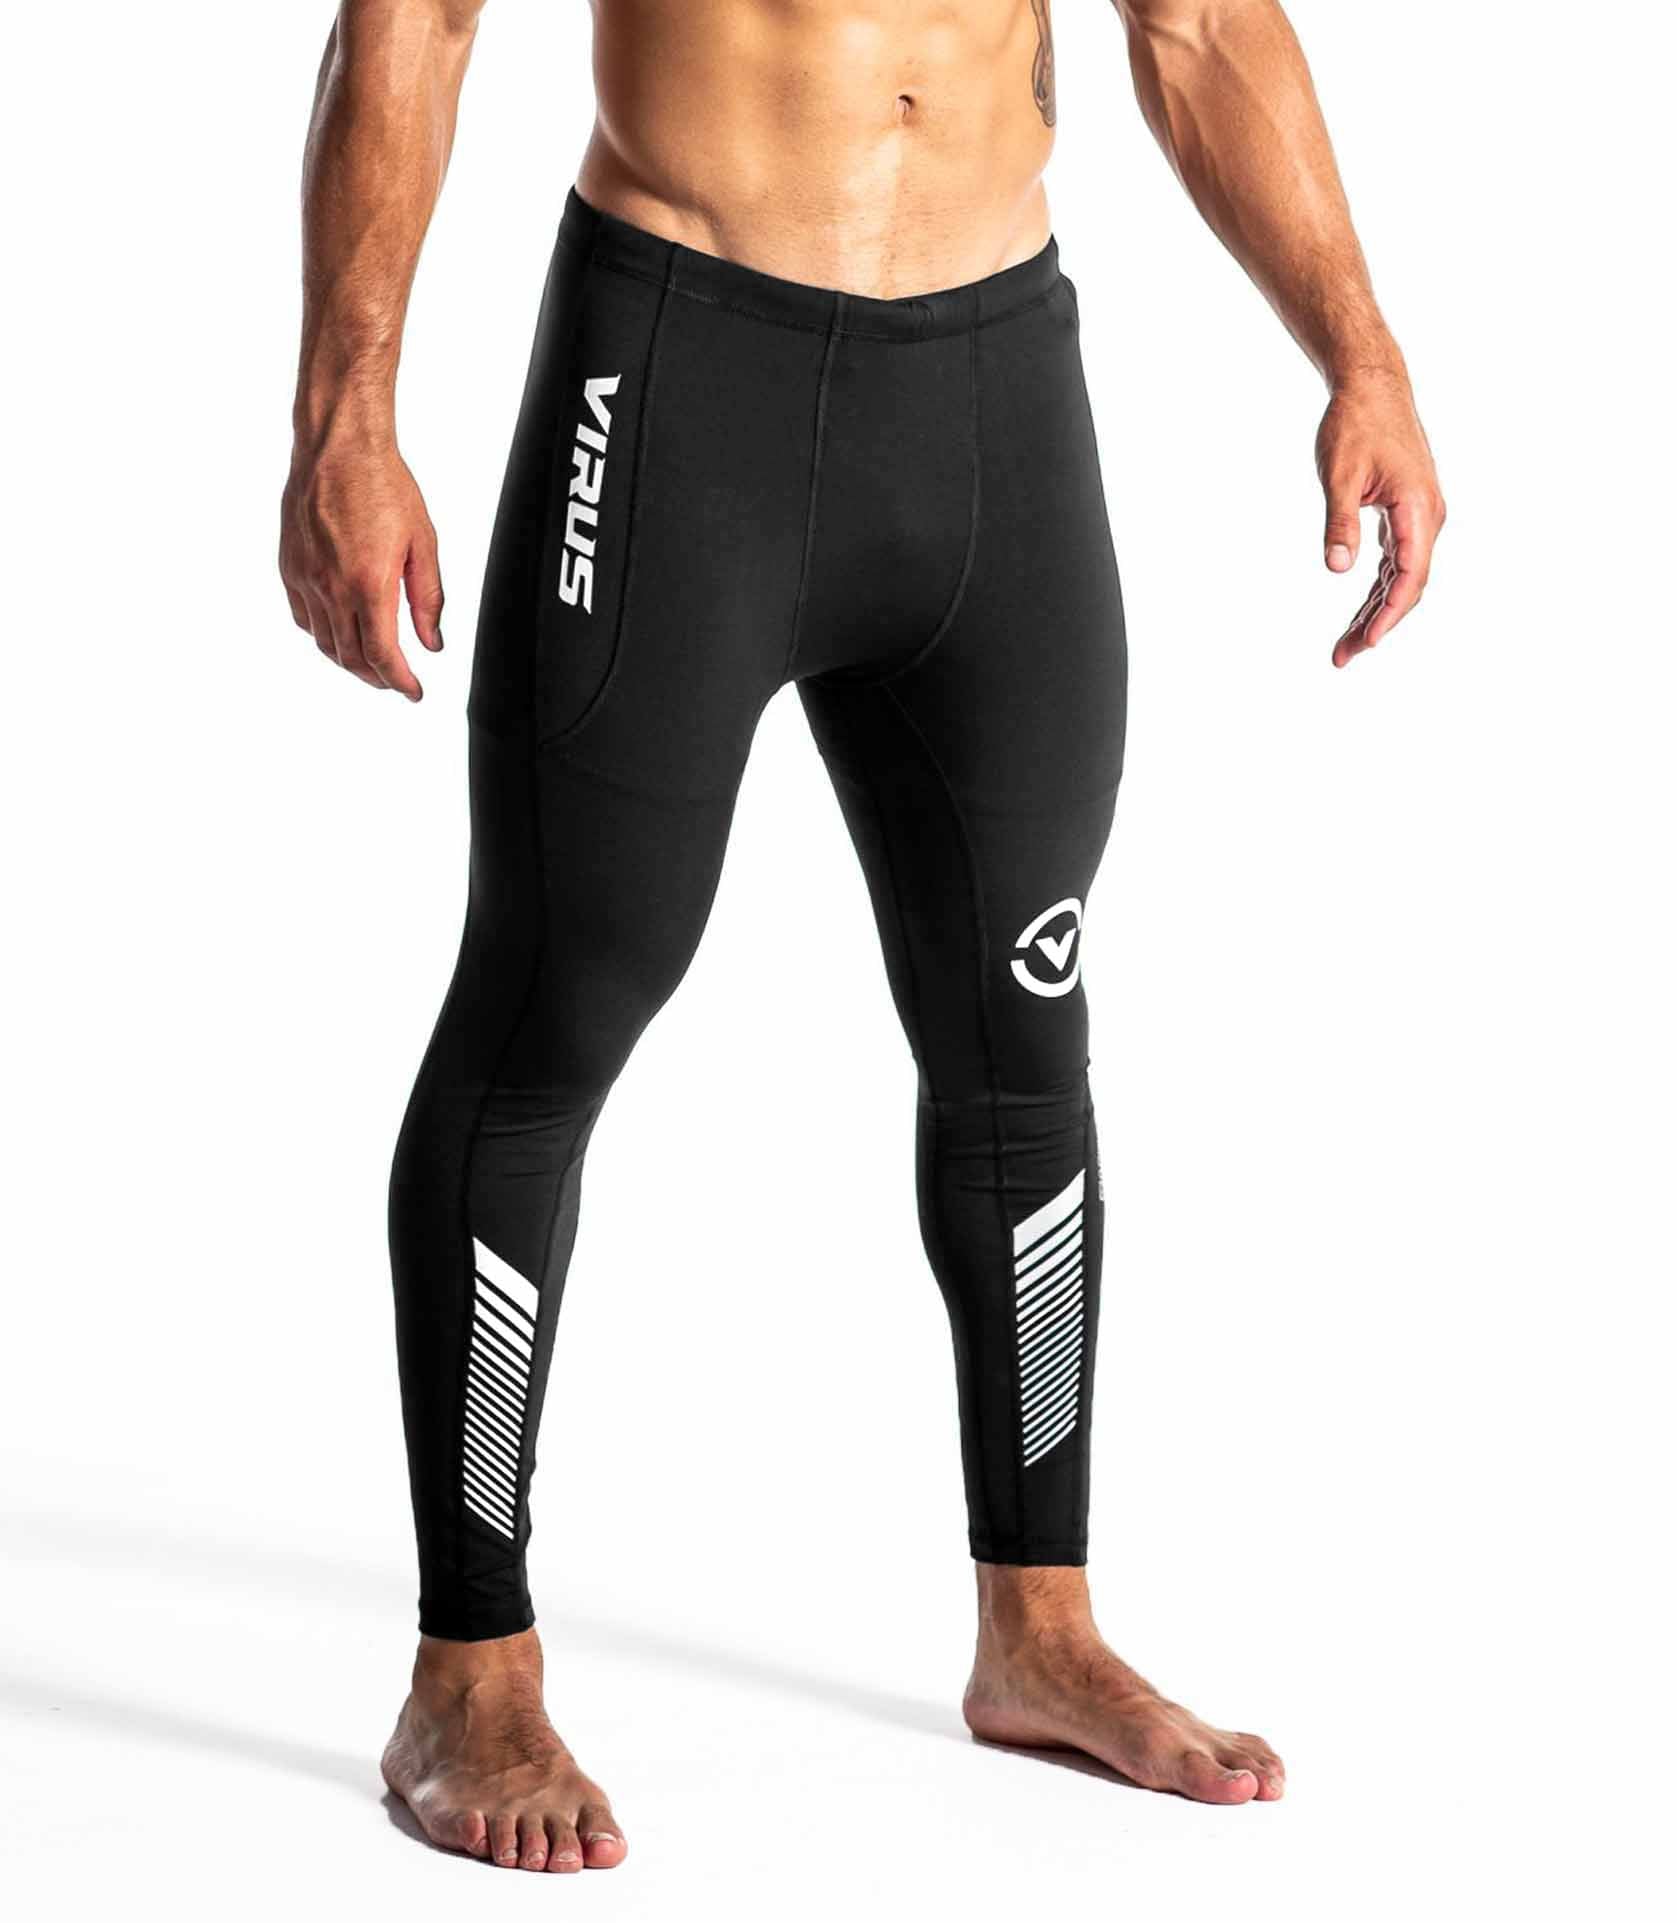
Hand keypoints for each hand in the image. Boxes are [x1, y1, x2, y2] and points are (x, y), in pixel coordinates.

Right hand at [280, 438, 443, 699]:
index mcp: (368, 585)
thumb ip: (427, 599)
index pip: (382, 656)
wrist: (337, 447)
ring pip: (324, 642)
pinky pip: (303, 617)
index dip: (399, 682)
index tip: (414, 692)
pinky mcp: (289, 566)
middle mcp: (331, 587)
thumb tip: (432, 642)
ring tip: (371, 666)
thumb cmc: (384, 486)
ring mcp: (305, 578)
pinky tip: (339, 633)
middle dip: (377, 678)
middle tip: (396, 681)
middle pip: (351, 657)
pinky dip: (323, 636)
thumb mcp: (422, 544)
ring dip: (349, 662)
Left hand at [1316, 368, 1445, 668]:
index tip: (1368, 642)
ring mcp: (1420, 516)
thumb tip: (1339, 568)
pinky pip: (1397, 561)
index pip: (1409, 575)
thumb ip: (1339, 522)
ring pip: (1402, 576)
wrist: (1373, 386)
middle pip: (1408, 585)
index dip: (1389, 613)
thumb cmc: (1355, 424)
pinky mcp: (1408, 513)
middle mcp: (1427, 516)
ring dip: (1376, 611)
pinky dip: (1379, 588)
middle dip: (1378, 624)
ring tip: (1346, 646)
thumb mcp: (1340, 474)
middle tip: (1343, 657)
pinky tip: (1361, 611)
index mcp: (1418, 508)